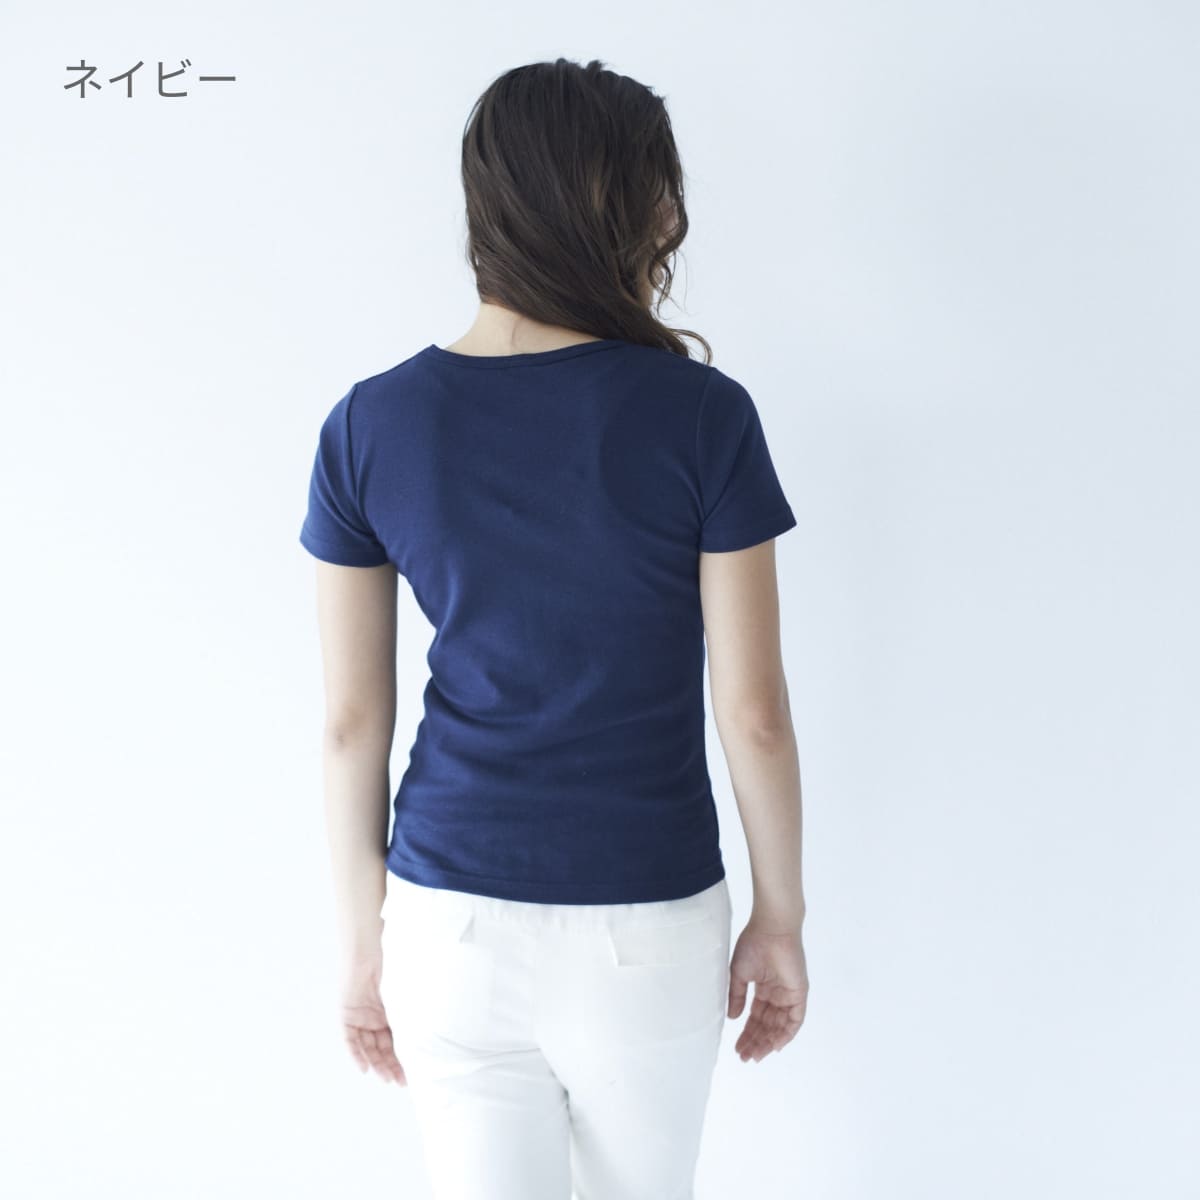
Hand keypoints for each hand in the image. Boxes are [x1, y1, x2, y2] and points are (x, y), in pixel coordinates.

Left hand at [340, 949, 406, 1084]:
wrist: (370, 950)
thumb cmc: (394, 966)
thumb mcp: (407, 995)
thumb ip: (414, 1013)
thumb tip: (435, 1034)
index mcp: (394, 1011)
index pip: (400, 1039)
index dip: (406, 1057)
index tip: (416, 1073)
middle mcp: (378, 1016)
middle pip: (385, 1048)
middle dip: (394, 1066)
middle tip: (403, 1081)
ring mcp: (363, 1016)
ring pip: (370, 1047)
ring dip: (378, 1064)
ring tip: (388, 1079)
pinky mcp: (348, 1015)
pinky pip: (351, 1040)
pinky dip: (357, 1054)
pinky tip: (366, 1069)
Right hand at [727, 920, 808, 1061]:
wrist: (771, 929)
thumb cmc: (753, 944)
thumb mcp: (739, 974)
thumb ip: (736, 996)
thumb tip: (733, 1018)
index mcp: (763, 987)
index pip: (755, 1017)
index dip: (747, 1033)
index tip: (737, 1047)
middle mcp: (777, 994)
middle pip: (767, 1025)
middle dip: (756, 1041)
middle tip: (744, 1057)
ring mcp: (789, 994)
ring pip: (780, 1026)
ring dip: (768, 1042)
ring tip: (755, 1055)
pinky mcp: (799, 993)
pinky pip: (795, 1020)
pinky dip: (786, 1034)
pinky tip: (775, 1046)